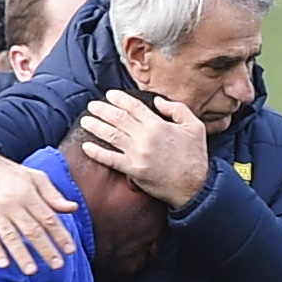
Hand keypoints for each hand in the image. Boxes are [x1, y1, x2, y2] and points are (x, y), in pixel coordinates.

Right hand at [0, 150, 77, 273]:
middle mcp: (12, 203)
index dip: (60, 235)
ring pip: (10, 236)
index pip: (48, 218)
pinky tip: (4, 264)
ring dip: (22, 255)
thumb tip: (73, 208)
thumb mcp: (34, 176)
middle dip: (46, 249)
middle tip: (57, 266)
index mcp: (28, 193)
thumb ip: (53, 194)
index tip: (70, 251)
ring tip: (32, 271)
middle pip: (32, 230)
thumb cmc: (8, 173)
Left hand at [80, 89, 209, 208]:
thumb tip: (158, 101)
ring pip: (111, 136)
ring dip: (96, 127)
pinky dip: (96, 152)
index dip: (119, 98)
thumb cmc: (195, 157)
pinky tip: (86, 146)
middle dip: (103, 110)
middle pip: (118, 118)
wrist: (195, 187)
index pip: (134, 106)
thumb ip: (176, 109)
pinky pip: (110, 159)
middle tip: (92, 105)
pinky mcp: (133, 170)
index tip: (109, 95)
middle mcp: (145, 137)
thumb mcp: (195, 126)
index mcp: (158, 124)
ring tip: (86, 121)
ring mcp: (137, 154)